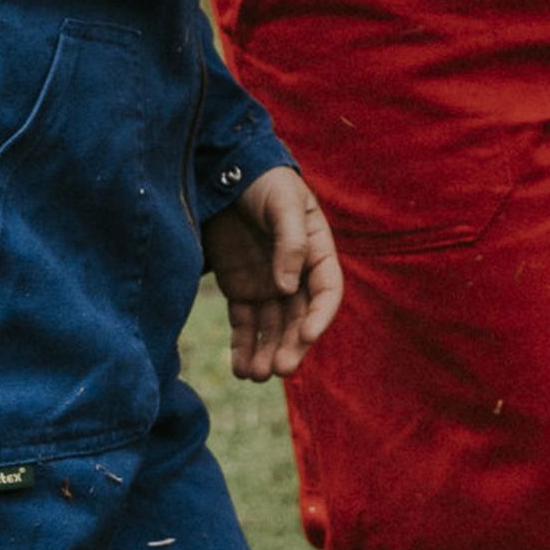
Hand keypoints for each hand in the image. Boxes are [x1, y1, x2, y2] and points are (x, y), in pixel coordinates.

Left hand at [201, 166, 342, 382]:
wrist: (222, 174)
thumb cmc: (263, 183)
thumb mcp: (282, 203)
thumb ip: (288, 242)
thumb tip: (286, 287)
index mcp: (316, 250)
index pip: (326, 290)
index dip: (320, 315)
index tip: (307, 336)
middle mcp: (296, 274)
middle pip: (299, 317)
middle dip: (292, 345)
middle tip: (280, 369)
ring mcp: (268, 284)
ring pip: (272, 328)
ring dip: (267, 353)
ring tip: (256, 375)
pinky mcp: (241, 290)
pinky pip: (245, 325)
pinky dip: (243, 347)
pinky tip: (240, 368)